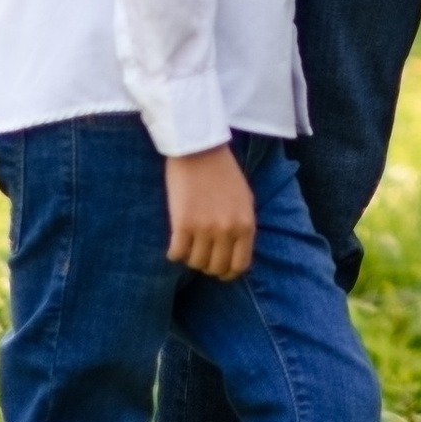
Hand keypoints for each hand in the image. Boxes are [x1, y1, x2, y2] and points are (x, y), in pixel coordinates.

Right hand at [165, 143, 256, 279]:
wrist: (199, 149)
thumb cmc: (223, 172)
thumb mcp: (244, 199)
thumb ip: (242, 226)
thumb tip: (236, 254)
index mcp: (246, 224)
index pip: (240, 265)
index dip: (228, 272)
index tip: (219, 270)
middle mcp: (227, 230)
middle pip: (216, 267)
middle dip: (208, 265)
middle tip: (201, 255)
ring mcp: (205, 228)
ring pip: (195, 262)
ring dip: (191, 257)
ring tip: (188, 245)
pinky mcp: (182, 224)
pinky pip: (177, 254)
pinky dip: (174, 253)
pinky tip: (175, 244)